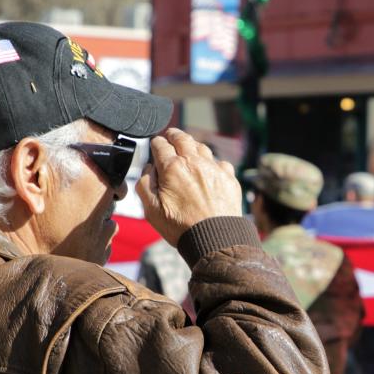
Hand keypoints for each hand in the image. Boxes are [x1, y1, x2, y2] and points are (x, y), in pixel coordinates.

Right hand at [136, 129, 241, 245]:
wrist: (215, 239)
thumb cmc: (181, 227)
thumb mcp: (151, 209)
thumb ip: (144, 184)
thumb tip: (148, 168)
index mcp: (172, 168)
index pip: (160, 145)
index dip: (155, 143)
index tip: (155, 145)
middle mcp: (195, 163)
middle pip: (182, 139)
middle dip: (173, 135)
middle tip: (170, 135)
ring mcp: (214, 169)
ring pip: (202, 147)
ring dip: (192, 145)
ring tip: (188, 148)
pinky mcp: (229, 178)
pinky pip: (220, 162)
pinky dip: (212, 162)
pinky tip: (209, 168)